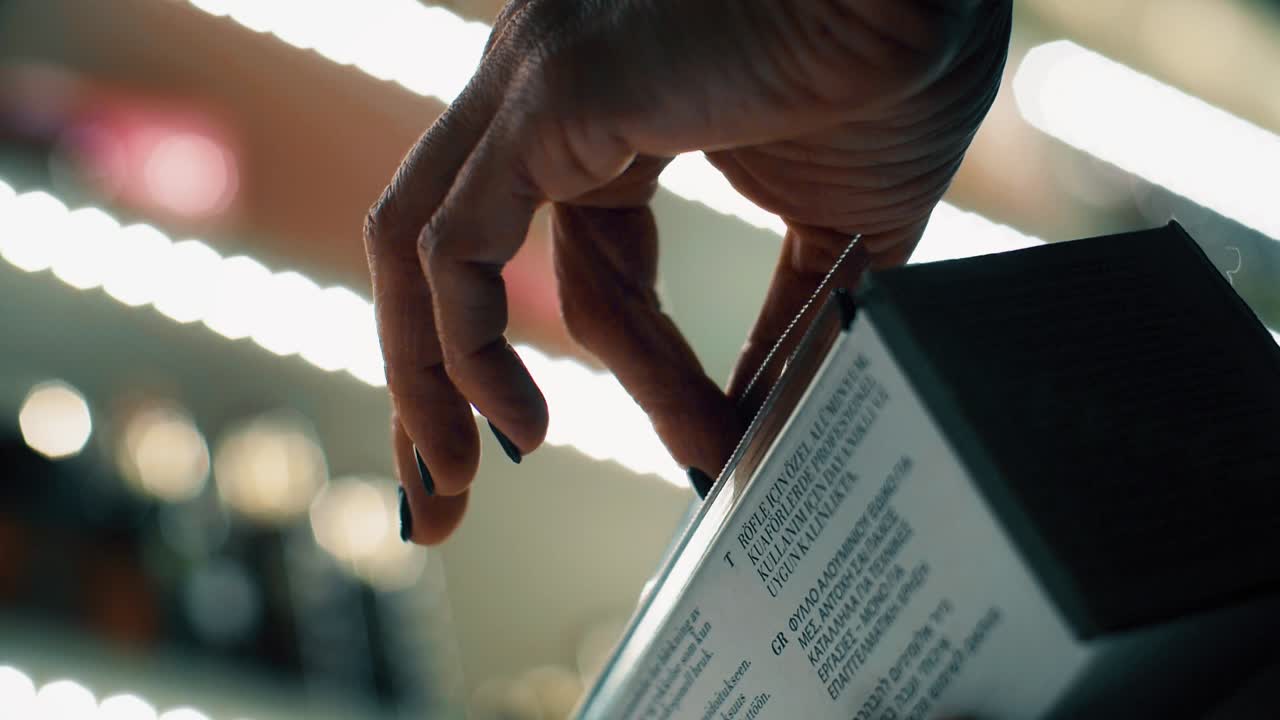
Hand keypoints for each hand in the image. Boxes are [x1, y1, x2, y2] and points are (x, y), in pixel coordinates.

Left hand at [364, 0, 1011, 542]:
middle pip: (455, 261)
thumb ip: (785, 317)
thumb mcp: (836, 231)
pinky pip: (457, 246)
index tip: (700, 444)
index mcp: (613, 117)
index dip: (638, 368)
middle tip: (444, 498)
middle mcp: (546, 97)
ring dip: (423, 381)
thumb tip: (762, 414)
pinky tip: (517, 429)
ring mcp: (535, 87)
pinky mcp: (548, 97)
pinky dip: (465, 348)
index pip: (589, 263)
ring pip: (420, 252)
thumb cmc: (893, 68)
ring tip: (447, 491)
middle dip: (438, 386)